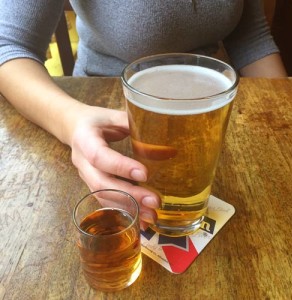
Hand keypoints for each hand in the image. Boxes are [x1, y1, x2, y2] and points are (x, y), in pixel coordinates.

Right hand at [69, 105, 159, 229]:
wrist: (74, 129)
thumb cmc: (96, 121)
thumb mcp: (111, 115)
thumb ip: (131, 122)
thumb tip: (161, 130)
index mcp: (85, 140)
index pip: (100, 157)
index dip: (120, 167)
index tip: (145, 174)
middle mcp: (82, 162)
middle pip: (101, 184)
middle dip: (128, 195)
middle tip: (154, 201)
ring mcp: (85, 177)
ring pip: (103, 197)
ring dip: (127, 208)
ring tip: (151, 216)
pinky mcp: (92, 185)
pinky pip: (105, 201)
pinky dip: (123, 212)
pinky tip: (140, 219)